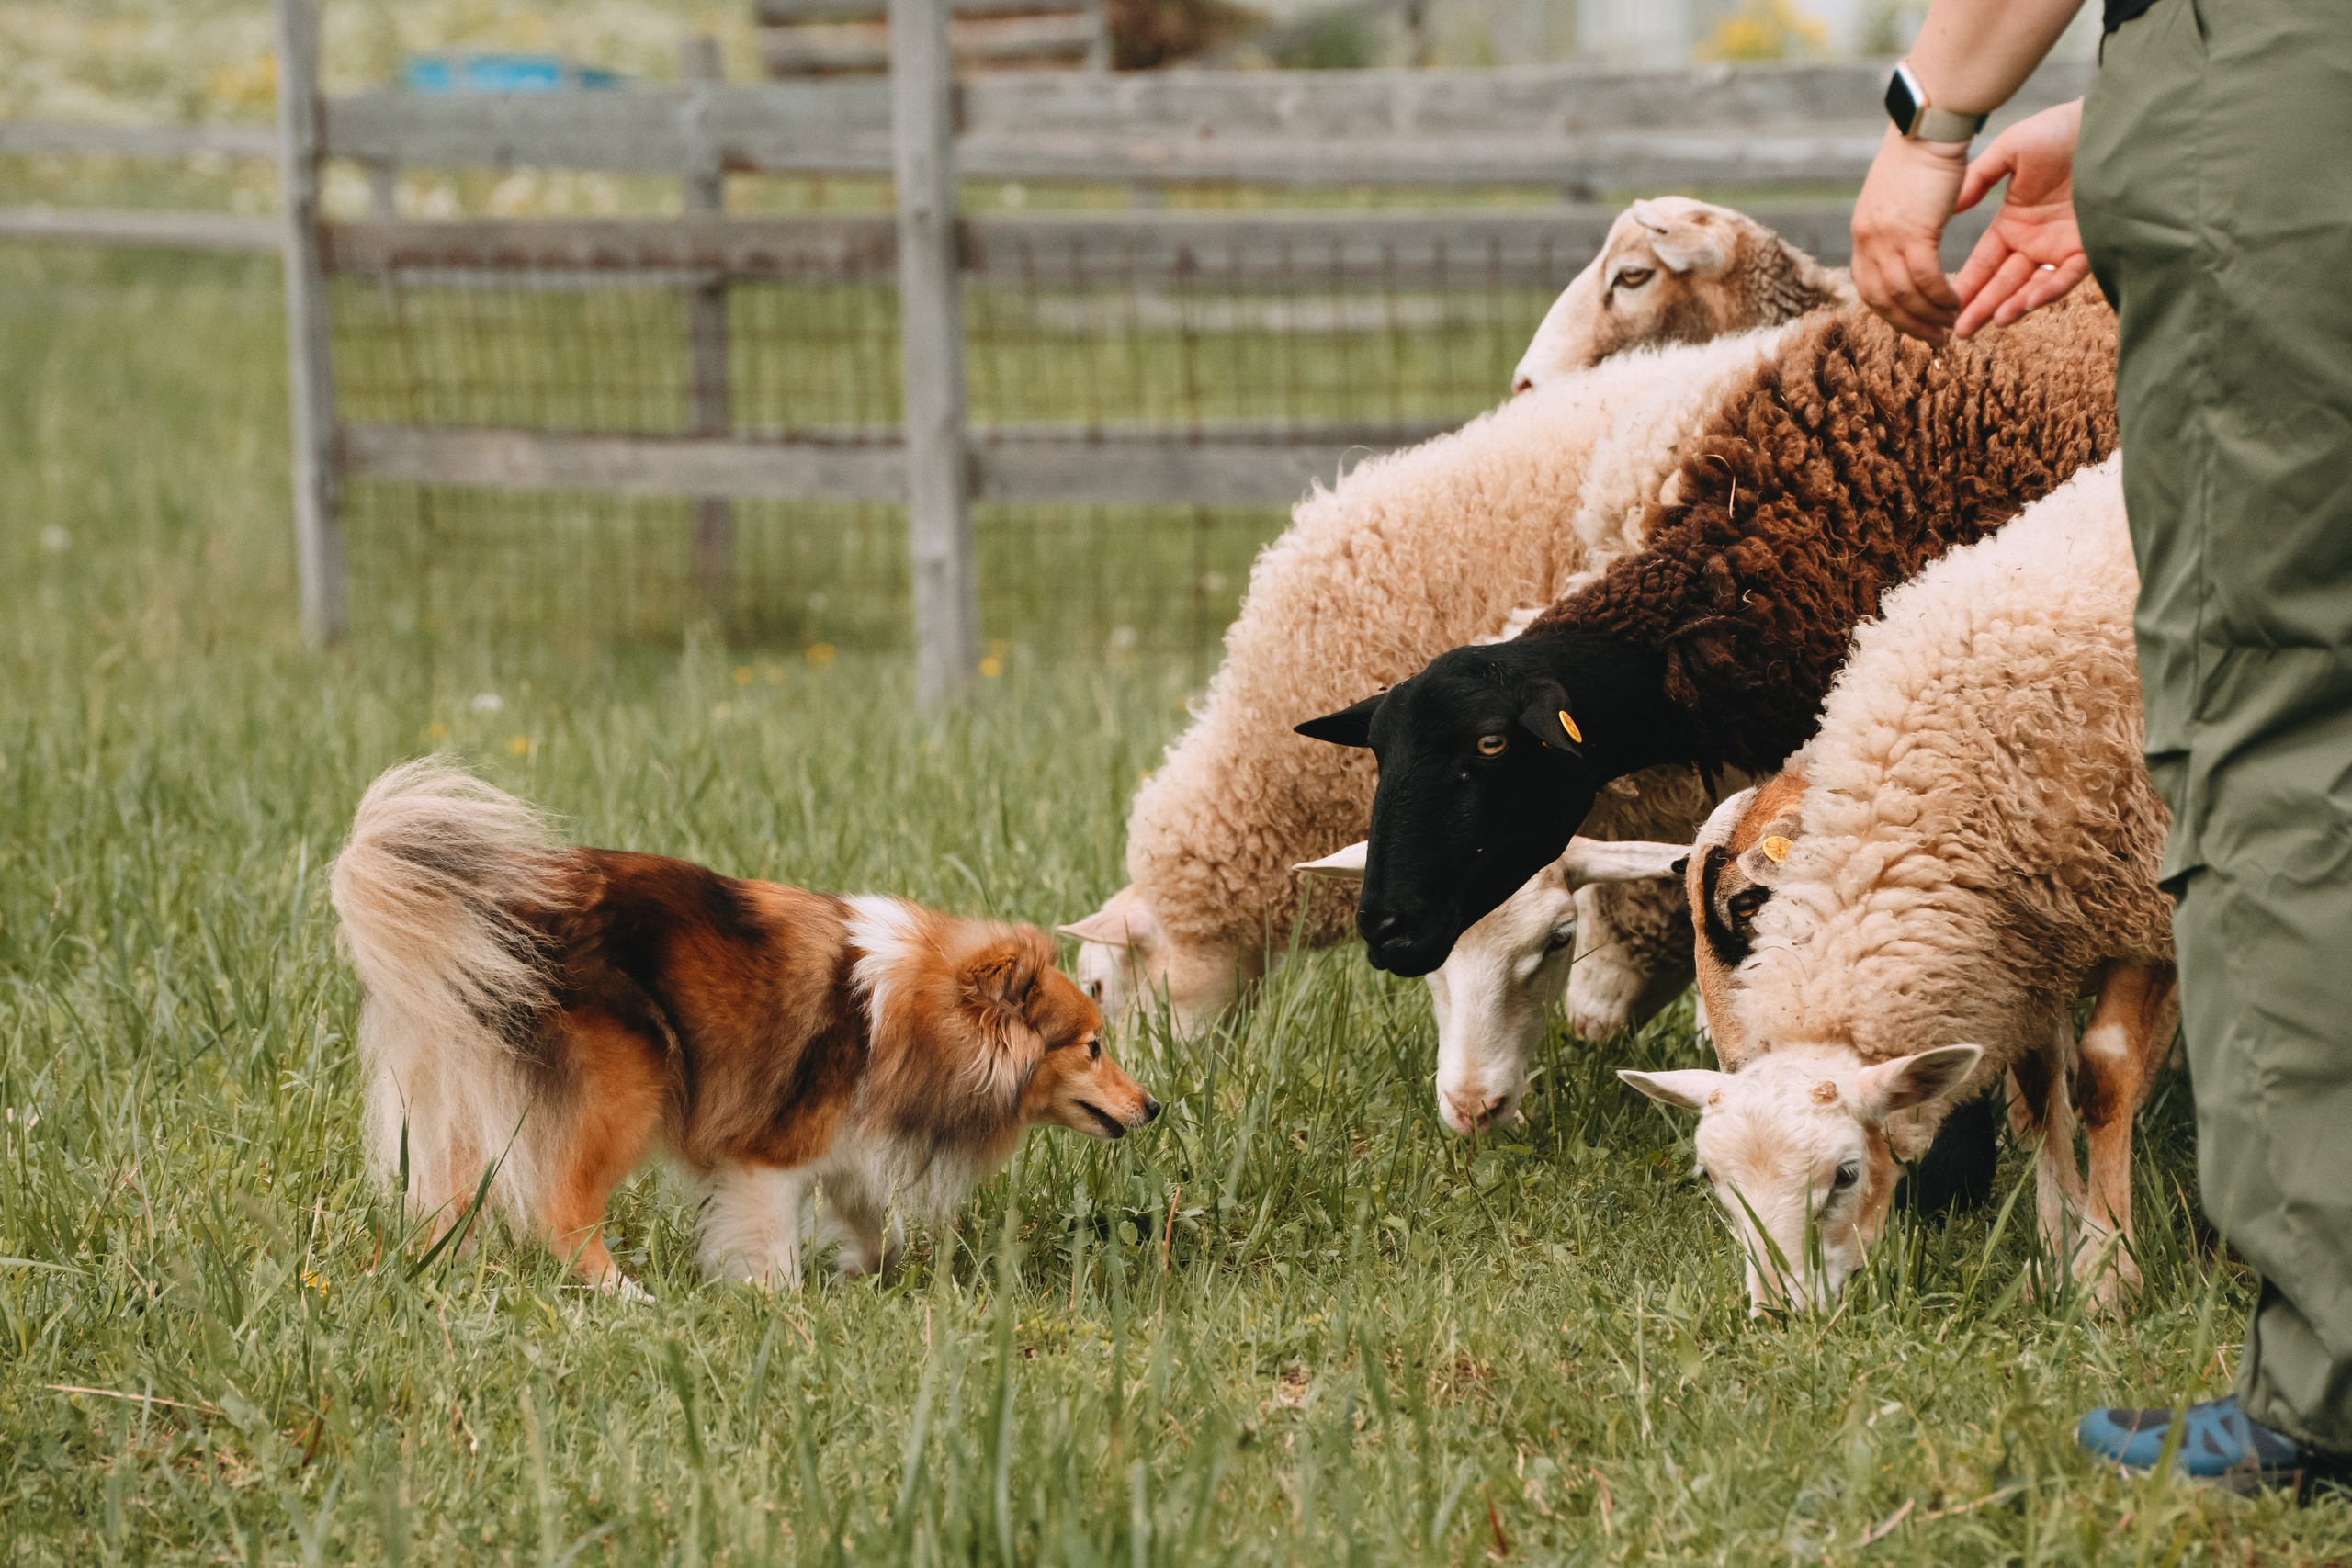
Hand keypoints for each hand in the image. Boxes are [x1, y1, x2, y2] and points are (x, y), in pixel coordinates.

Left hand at [1851, 126, 1969, 342]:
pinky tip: (1957, 302)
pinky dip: (1940, 296)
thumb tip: (1910, 245)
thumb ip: (1898, 226)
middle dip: (1908, 325)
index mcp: (1863, 233)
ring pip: (1904, 294)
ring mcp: (1886, 237)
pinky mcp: (1912, 231)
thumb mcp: (1900, 197)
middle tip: (1934, 339)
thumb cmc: (1922, 155)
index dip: (1890, 312)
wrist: (1928, 125)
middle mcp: (1867, 239)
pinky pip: (1925, 279)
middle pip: (1882, 300)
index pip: (1868, 288)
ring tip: (1951, 326)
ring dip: (1928, 316)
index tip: (1912, 325)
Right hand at [1950, 99, 2087, 337]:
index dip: (1965, 284)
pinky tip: (2028, 301)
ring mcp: (2061, 246)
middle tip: (1959, 332)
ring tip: (1992, 322)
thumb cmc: (2059, 130)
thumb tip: (1949, 207)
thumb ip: (1978, 178)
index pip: (1983, 262)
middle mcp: (2034, 241)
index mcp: (2012, 222)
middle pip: (2002, 282)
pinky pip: (2067, 275)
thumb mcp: (2011, 149)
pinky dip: (2048, 290)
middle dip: (1980, 307)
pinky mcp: (2090, 246)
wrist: (2108, 123)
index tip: (1944, 305)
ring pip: (2032, 285)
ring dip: (2011, 305)